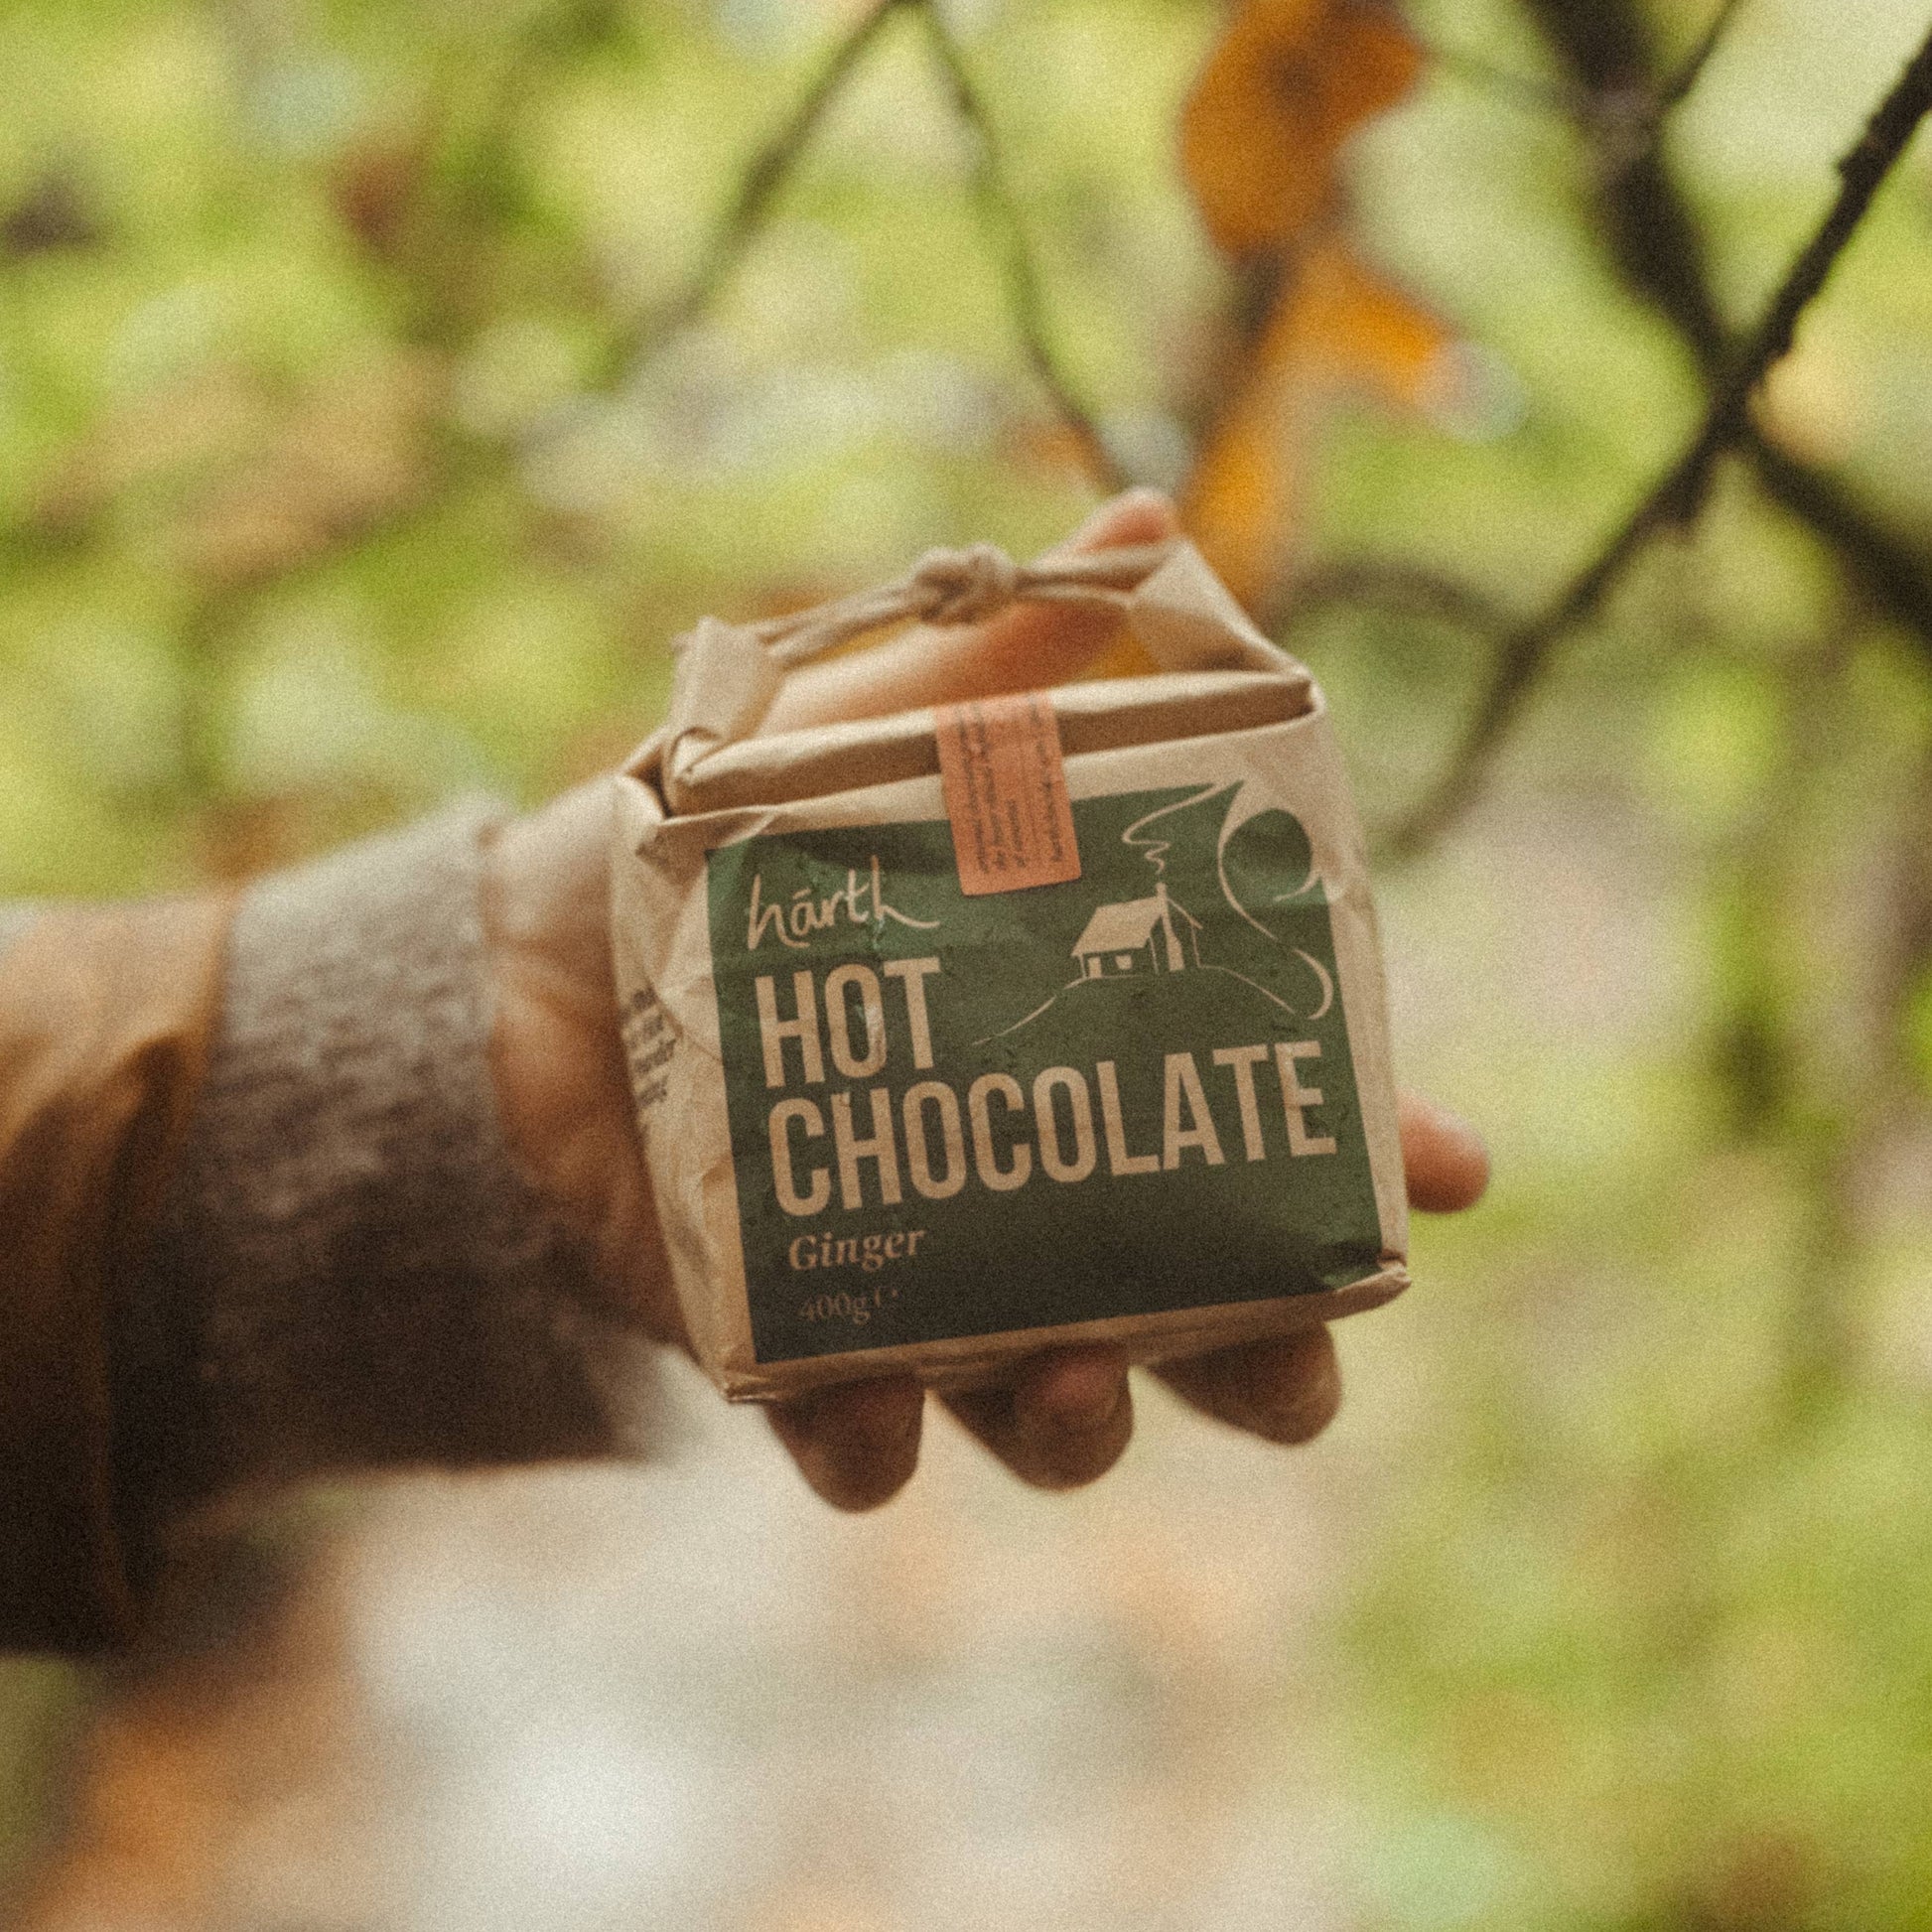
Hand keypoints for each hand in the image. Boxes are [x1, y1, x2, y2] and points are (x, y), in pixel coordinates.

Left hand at [483, 490, 1487, 1507]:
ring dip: (1087, 1421)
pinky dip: (869, 1443)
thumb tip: (1142, 516)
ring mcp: (921, 1284)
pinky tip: (870, 1422)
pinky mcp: (792, 1347)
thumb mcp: (870, 727)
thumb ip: (1007, 653)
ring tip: (1071, 1387)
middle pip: (1200, 1313)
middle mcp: (1033, 1189)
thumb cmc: (729, 843)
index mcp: (1084, 1051)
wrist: (520, 969)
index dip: (1371, 1153)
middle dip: (1267, 1358)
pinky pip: (853, 1435)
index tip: (1442, 1171)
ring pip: (1054, 1404)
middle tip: (1288, 1362)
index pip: (1266, 1116)